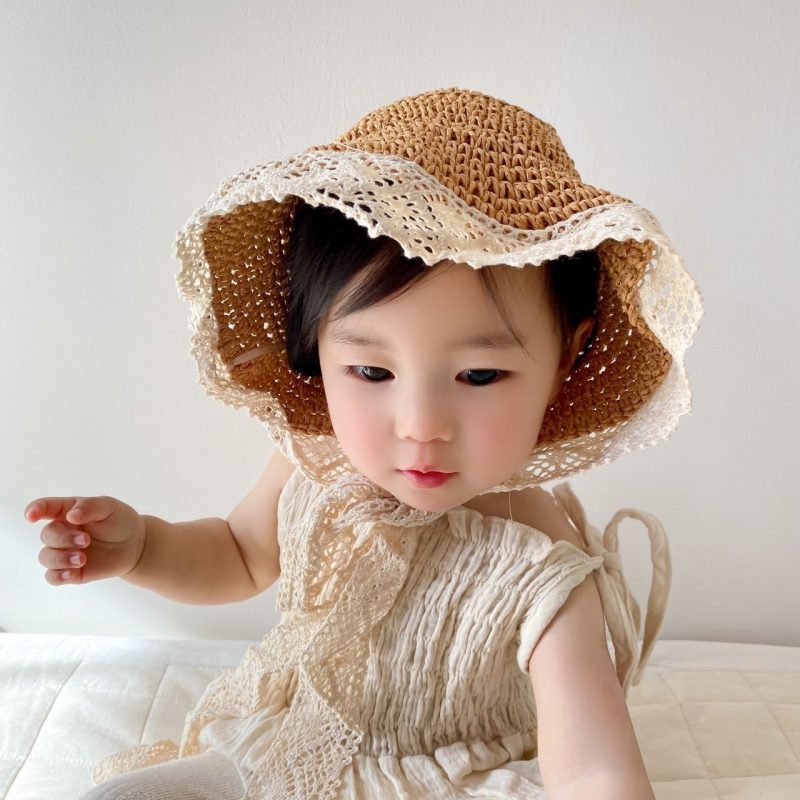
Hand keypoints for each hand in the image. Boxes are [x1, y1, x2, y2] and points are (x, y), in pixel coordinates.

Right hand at [26, 495, 146, 585]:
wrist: (135, 544)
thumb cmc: (119, 520)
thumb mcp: (109, 506)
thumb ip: (90, 506)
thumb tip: (71, 515)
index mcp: (66, 511)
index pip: (44, 508)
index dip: (34, 510)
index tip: (31, 517)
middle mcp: (61, 531)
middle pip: (47, 535)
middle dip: (63, 539)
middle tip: (86, 540)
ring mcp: (64, 551)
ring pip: (46, 557)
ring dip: (60, 559)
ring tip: (83, 558)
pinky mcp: (71, 570)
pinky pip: (52, 577)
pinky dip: (58, 576)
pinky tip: (71, 573)